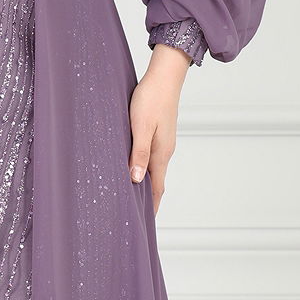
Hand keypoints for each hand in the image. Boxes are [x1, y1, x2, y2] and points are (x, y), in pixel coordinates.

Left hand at [128, 44, 190, 215]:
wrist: (165, 76)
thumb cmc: (151, 99)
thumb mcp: (140, 127)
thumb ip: (138, 153)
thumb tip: (135, 179)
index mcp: (160, 153)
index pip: (157, 187)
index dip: (151, 206)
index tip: (145, 223)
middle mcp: (164, 150)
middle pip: (156, 181)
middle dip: (148, 199)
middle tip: (137, 215)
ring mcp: (163, 141)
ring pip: (154, 168)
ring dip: (146, 183)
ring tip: (134, 195)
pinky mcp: (159, 131)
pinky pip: (152, 155)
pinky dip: (145, 167)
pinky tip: (135, 166)